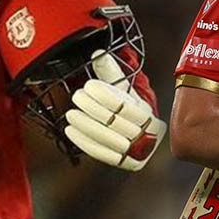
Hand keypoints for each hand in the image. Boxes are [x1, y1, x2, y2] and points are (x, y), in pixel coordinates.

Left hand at [65, 51, 166, 170]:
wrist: (146, 137)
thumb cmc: (131, 109)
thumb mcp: (126, 90)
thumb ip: (112, 73)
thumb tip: (98, 53)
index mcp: (148, 113)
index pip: (124, 104)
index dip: (104, 95)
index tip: (88, 86)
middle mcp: (147, 133)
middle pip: (116, 121)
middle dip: (92, 109)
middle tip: (76, 97)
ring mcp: (138, 151)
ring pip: (109, 139)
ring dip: (86, 126)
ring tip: (71, 115)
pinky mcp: (127, 164)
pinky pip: (103, 154)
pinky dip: (85, 142)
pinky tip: (71, 132)